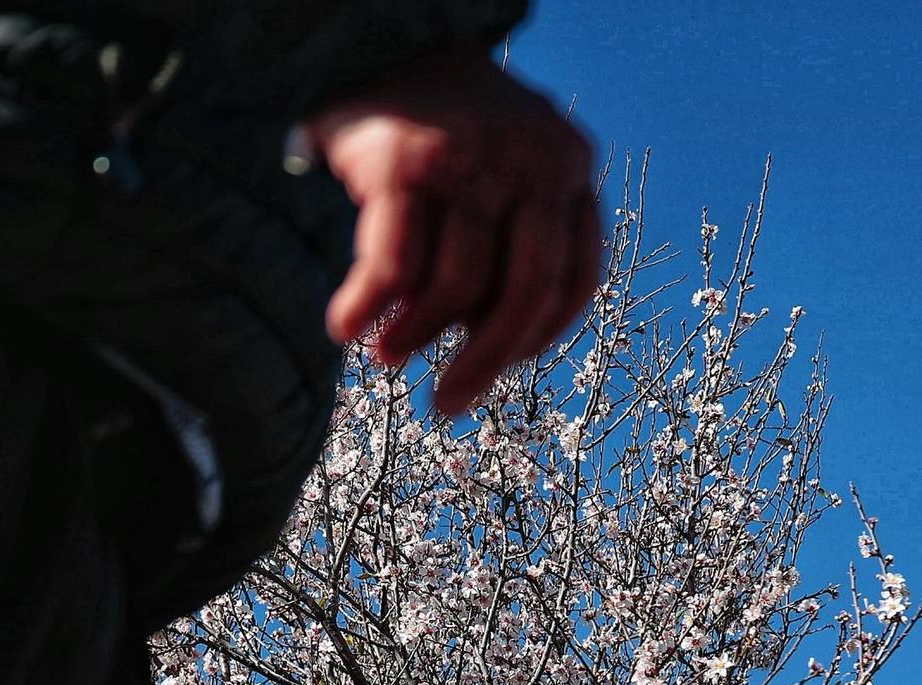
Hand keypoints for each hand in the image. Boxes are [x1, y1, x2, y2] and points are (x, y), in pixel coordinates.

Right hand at [303, 43, 600, 414]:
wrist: (376, 42)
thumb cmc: (439, 127)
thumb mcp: (502, 166)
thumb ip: (511, 233)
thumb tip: (480, 345)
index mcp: (569, 165)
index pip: (576, 277)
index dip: (537, 337)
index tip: (497, 368)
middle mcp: (530, 160)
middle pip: (523, 291)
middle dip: (483, 363)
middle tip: (448, 405)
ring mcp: (468, 160)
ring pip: (453, 286)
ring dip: (414, 337)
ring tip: (385, 355)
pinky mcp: (404, 164)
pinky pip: (392, 266)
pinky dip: (365, 308)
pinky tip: (345, 327)